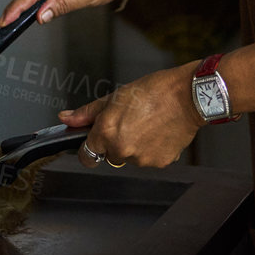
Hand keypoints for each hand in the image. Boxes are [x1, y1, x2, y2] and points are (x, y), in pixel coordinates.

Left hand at [61, 62, 201, 168]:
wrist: (187, 96)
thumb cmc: (154, 91)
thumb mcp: (115, 97)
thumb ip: (88, 113)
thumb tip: (67, 118)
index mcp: (107, 132)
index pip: (86, 156)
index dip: (87, 150)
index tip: (92, 145)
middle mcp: (122, 149)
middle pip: (110, 155)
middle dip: (116, 141)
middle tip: (130, 122)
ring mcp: (141, 159)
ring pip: (131, 157)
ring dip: (135, 145)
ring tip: (148, 123)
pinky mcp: (159, 163)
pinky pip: (149, 159)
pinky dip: (152, 149)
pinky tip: (159, 131)